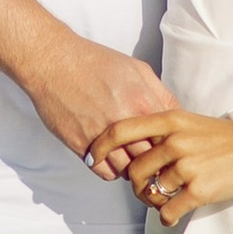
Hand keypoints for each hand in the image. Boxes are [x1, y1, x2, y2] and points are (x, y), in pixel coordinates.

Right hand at [23, 32, 173, 164]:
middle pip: (151, 159)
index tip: (169, 151)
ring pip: (128, 170)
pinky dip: (111, 171)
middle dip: (155, 162)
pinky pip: (104, 172)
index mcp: (143, 103)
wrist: (53, 61)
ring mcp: (101, 135)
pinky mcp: (80, 144)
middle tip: (155, 163)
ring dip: (132, 169)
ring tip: (133, 161)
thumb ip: (161, 95)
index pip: (169, 140)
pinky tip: (113, 159)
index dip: (171, 147)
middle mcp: (124, 122)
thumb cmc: (96, 62)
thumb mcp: (138, 69)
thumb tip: (179, 116)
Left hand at [110, 110, 232, 221]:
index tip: (93, 158)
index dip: (101, 145)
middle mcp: (175, 141)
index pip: (122, 130)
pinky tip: (172, 217)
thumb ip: (165, 131)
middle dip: (136, 185)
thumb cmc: (230, 137)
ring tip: (163, 203)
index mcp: (171, 120)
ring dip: (153, 203)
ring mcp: (187, 166)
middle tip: (145, 190)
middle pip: (134, 170)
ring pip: (151, 192)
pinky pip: (168, 211)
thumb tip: (139, 148)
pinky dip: (167, 218)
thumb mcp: (193, 122)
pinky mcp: (200, 190)